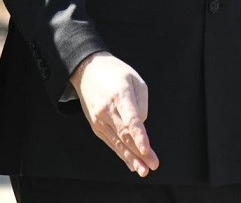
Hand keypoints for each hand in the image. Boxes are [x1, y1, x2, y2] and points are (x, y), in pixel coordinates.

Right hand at [70, 52, 159, 177]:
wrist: (87, 70)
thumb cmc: (116, 73)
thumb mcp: (136, 80)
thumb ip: (141, 105)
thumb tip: (141, 129)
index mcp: (120, 94)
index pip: (130, 119)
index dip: (139, 136)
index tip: (147, 150)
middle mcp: (107, 109)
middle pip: (125, 135)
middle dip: (139, 153)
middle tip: (152, 166)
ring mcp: (99, 119)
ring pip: (117, 142)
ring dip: (131, 158)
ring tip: (143, 170)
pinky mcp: (96, 126)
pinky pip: (110, 142)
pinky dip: (121, 154)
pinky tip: (131, 163)